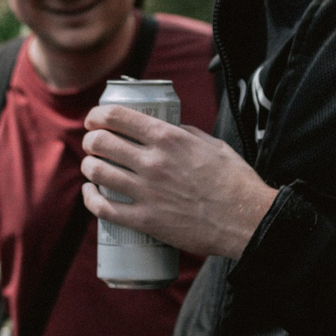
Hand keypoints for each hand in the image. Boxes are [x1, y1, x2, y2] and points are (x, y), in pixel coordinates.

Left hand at [80, 105, 276, 260]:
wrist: (247, 220)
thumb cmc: (235, 181)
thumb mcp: (213, 145)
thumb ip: (186, 133)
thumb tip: (166, 128)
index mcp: (169, 138)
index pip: (116, 117)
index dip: (97, 115)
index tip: (94, 119)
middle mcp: (153, 162)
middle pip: (100, 142)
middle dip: (91, 140)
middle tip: (94, 145)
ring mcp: (147, 192)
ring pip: (97, 172)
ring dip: (88, 166)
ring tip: (92, 166)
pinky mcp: (145, 220)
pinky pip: (103, 208)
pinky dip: (90, 198)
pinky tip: (90, 192)